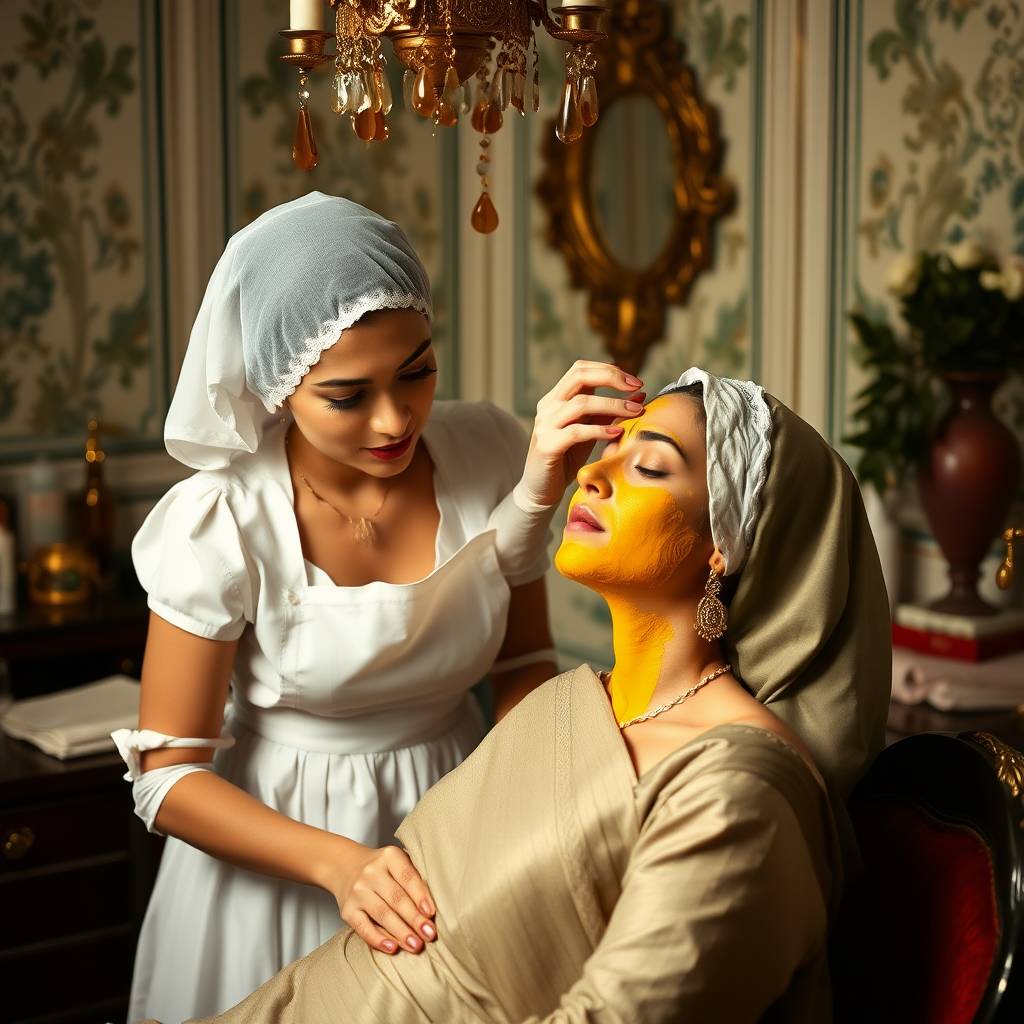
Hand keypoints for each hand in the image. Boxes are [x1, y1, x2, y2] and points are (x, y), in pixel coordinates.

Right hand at [330, 843, 437, 954]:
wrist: (345, 866)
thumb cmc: (381, 869)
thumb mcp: (397, 863)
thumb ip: (413, 881)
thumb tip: (430, 913)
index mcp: (389, 856)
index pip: (408, 877)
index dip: (420, 896)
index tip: (431, 913)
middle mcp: (371, 872)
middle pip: (396, 898)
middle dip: (415, 919)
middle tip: (429, 935)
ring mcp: (358, 891)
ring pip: (382, 914)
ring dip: (401, 932)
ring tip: (416, 945)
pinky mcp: (347, 910)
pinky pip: (363, 928)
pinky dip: (378, 939)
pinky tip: (392, 948)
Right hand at [523, 360, 644, 507]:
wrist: (541, 488)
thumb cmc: (567, 458)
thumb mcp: (589, 430)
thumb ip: (607, 413)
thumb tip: (639, 396)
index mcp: (556, 398)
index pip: (581, 370)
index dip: (609, 370)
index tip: (635, 382)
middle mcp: (548, 406)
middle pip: (579, 376)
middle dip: (611, 377)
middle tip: (636, 387)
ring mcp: (545, 425)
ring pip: (581, 403)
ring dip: (613, 405)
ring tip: (634, 412)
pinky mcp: (547, 445)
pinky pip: (576, 432)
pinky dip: (599, 430)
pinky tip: (617, 433)